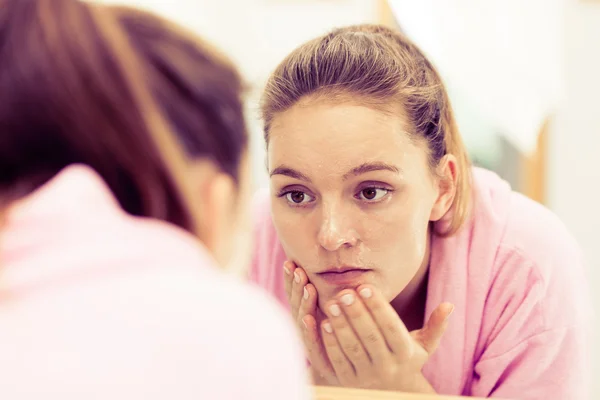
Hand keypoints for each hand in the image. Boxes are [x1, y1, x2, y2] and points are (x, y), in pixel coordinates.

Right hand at [282, 261, 337, 384]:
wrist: (345, 369)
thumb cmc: (339, 334)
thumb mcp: (332, 309)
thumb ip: (326, 292)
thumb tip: (327, 260)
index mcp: (306, 312)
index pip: (296, 293)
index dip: (291, 279)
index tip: (290, 261)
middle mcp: (303, 325)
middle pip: (296, 302)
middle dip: (296, 285)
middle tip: (297, 269)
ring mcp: (308, 340)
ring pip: (302, 319)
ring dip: (303, 302)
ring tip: (307, 287)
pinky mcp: (317, 356)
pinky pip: (311, 342)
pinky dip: (308, 330)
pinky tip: (309, 319)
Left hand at [320, 285, 452, 391]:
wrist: (395, 394)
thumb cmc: (408, 360)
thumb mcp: (424, 345)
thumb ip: (436, 325)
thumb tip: (449, 305)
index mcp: (405, 353)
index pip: (391, 327)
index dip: (379, 307)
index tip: (366, 286)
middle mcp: (387, 366)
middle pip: (370, 336)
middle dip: (356, 313)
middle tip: (345, 292)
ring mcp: (367, 376)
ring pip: (353, 348)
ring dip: (341, 325)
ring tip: (332, 303)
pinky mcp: (349, 383)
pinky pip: (339, 361)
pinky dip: (331, 343)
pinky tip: (323, 324)